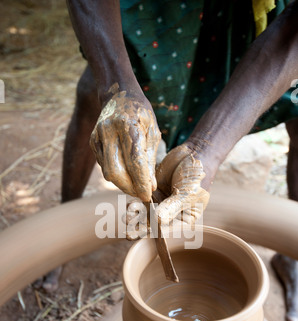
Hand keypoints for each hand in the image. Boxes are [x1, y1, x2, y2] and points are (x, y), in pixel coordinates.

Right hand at [90, 86, 160, 201]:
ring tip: (136, 186)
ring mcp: (97, 137)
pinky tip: (127, 173)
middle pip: (115, 172)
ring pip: (108, 172)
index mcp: (128, 126)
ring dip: (123, 184)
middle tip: (141, 194)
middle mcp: (108, 131)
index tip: (148, 195)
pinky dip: (116, 174)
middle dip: (129, 188)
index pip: (134, 162)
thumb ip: (150, 160)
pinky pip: (104, 166)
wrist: (118, 95)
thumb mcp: (153, 132)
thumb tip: (150, 187)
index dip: (141, 182)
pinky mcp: (92, 142)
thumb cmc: (141, 115)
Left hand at [125, 142, 210, 239]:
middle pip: (155, 225)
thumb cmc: (196, 176)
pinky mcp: (152, 193)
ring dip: (136, 218)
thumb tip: (158, 221)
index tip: (145, 234)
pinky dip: (135, 204)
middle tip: (129, 234)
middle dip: (142, 229)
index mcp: (185, 219)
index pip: (170, 230)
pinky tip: (129, 206)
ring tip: (127, 219)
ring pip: (146, 214)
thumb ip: (173, 206)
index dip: (157, 234)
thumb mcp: (187, 193)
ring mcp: (161, 204)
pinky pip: (141, 201)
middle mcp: (171, 214)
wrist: (192, 155)